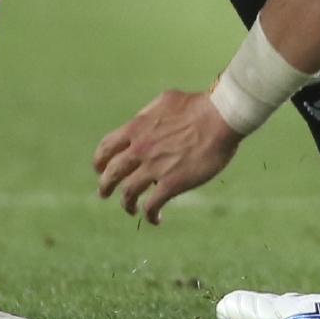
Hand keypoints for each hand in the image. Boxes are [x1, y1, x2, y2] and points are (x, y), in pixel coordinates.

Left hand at [93, 87, 242, 223]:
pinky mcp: (171, 183)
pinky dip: (150, 214)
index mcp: (137, 128)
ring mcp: (154, 167)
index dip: (100, 160)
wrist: (220, 116)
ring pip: (127, 193)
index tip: (99, 168)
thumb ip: (149, 114)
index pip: (107, 147)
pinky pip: (152, 205)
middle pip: (111, 173)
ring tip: (130, 209)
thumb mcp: (165, 101)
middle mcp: (140, 149)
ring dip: (126, 204)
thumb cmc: (198, 105)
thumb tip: (143, 121)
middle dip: (104, 186)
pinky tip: (156, 218)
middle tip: (104, 193)